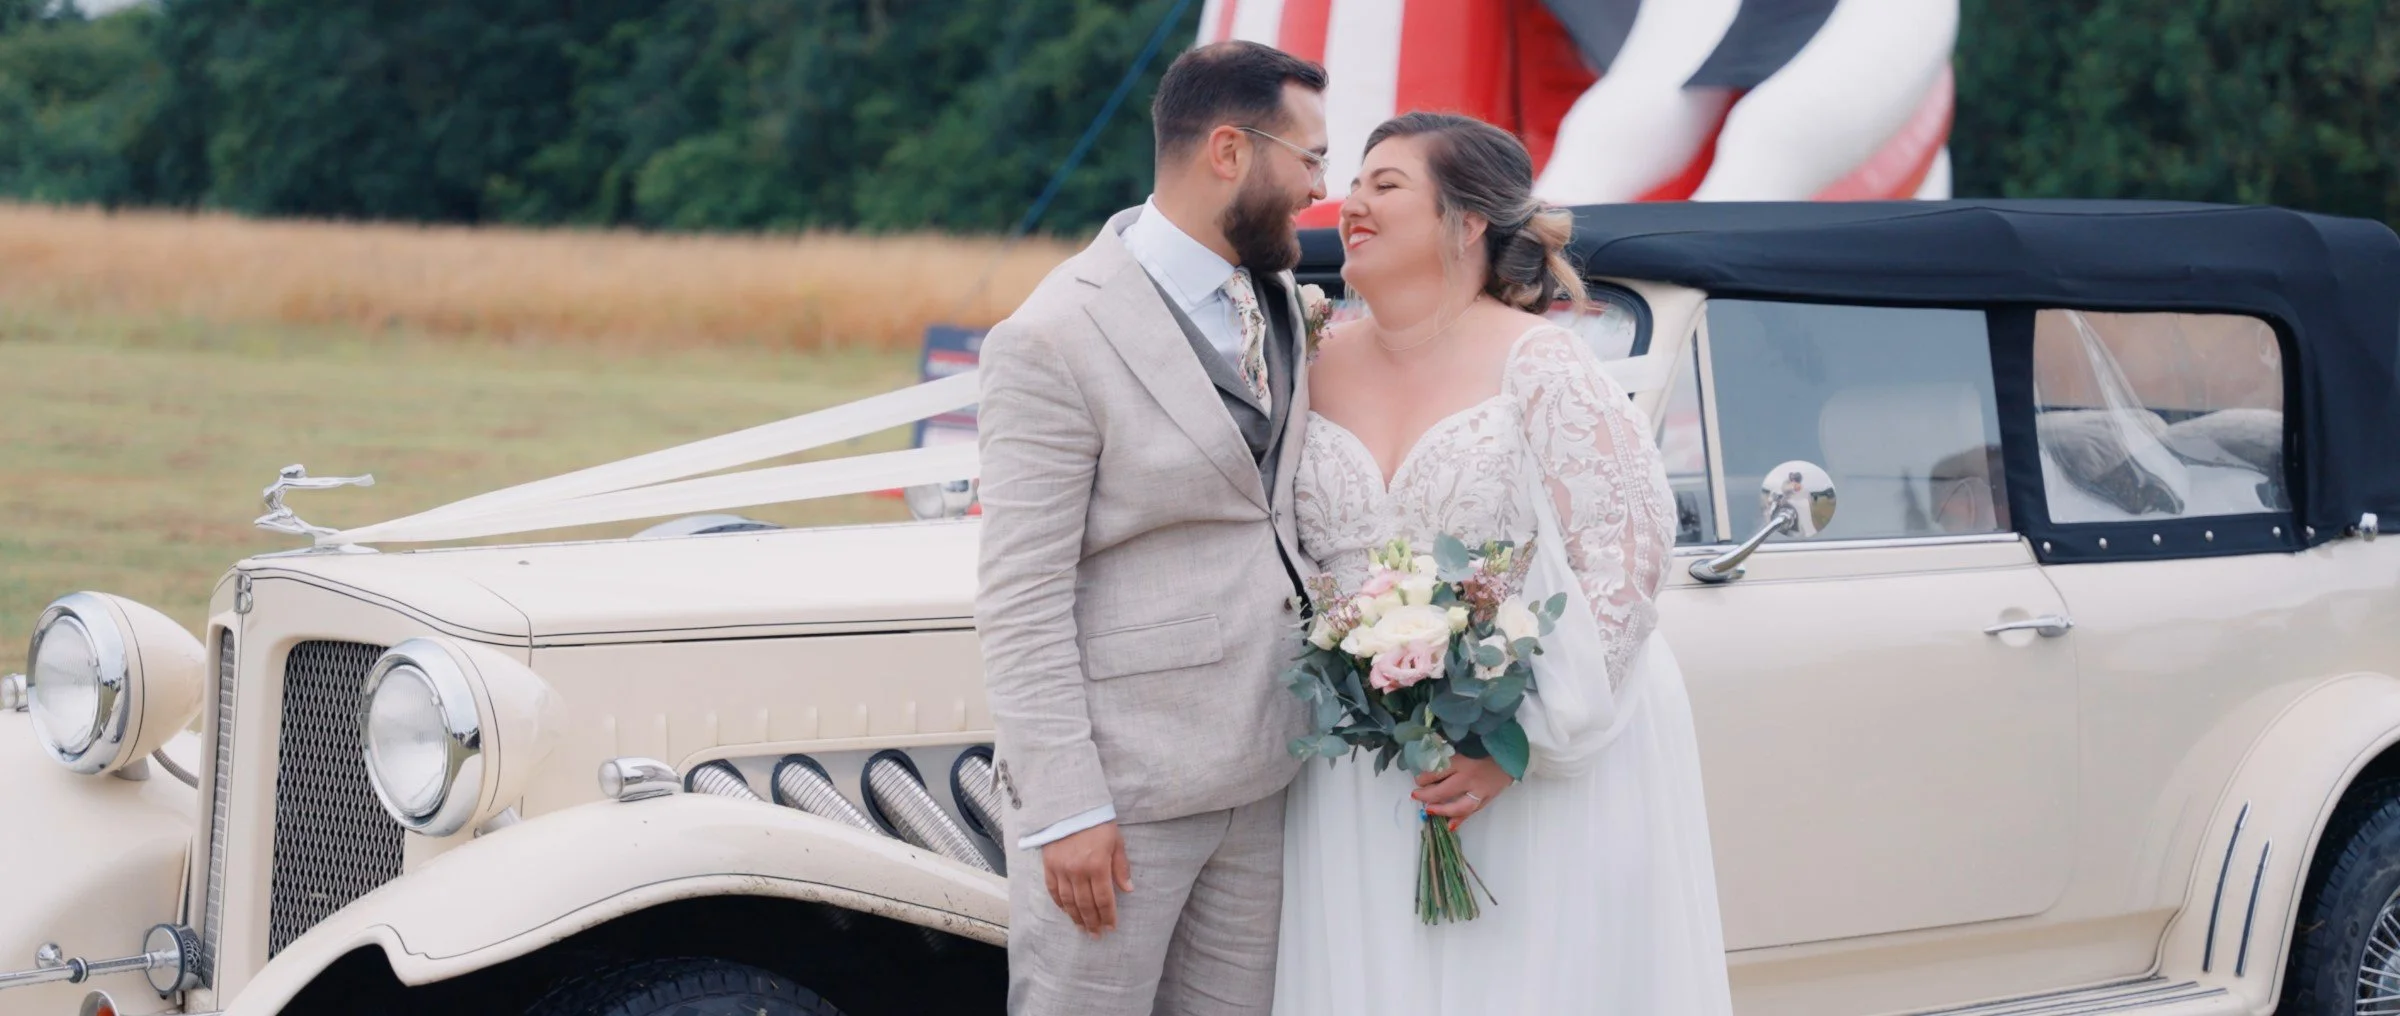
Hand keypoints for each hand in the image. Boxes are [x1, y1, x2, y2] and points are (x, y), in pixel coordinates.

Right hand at [1042, 821, 1133, 936]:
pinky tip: (1066, 911)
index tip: (1111, 927)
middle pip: (1086, 904)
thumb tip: (1128, 890)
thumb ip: (1121, 867)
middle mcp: (1078, 871)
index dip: (1108, 915)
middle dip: (1092, 922)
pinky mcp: (1049, 866)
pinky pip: (1053, 890)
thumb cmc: (1097, 823)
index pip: (1104, 898)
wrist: (1069, 806)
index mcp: (1097, 865)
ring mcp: (1061, 869)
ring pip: (1069, 901)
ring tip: (1083, 928)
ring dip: (1076, 917)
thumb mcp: (1116, 841)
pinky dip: (1060, 903)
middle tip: (1097, 934)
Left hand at [1413, 756, 1513, 830]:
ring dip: (1441, 810)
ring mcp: (1479, 791)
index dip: (1424, 777)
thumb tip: (1430, 752)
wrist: (1513, 754)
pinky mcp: (1487, 798)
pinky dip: (1460, 819)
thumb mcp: (1466, 743)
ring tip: (1428, 810)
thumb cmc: (1487, 746)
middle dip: (1426, 795)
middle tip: (1416, 795)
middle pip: (1443, 791)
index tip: (1418, 779)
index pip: (1437, 772)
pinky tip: (1450, 825)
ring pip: (1457, 806)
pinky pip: (1472, 811)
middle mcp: (1469, 778)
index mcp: (1462, 761)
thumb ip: (1449, 750)